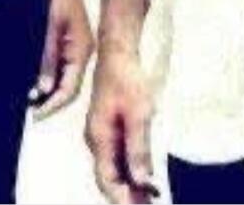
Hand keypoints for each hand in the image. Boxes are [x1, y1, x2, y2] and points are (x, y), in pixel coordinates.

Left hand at [29, 0, 93, 118]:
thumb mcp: (49, 27)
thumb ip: (47, 59)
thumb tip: (44, 90)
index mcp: (83, 51)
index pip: (71, 89)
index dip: (53, 105)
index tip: (35, 115)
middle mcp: (82, 51)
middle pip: (69, 86)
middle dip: (50, 101)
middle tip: (29, 112)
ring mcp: (75, 45)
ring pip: (63, 76)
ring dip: (47, 89)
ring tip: (28, 100)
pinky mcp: (67, 39)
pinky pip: (59, 64)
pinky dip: (47, 75)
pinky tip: (33, 80)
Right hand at [84, 45, 156, 203]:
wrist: (119, 53)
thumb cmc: (128, 79)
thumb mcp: (139, 114)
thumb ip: (139, 149)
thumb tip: (142, 181)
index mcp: (99, 137)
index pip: (107, 179)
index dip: (123, 199)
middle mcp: (96, 139)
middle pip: (108, 177)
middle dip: (126, 196)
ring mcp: (101, 133)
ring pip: (112, 168)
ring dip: (128, 185)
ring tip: (148, 199)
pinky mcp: (109, 127)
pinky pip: (116, 156)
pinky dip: (128, 169)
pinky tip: (142, 176)